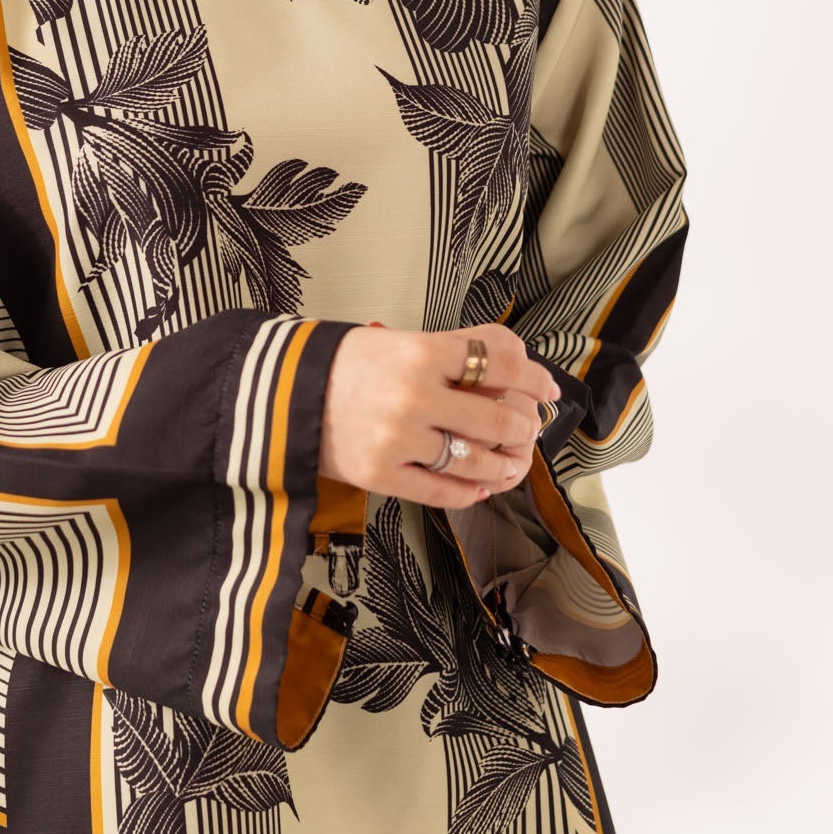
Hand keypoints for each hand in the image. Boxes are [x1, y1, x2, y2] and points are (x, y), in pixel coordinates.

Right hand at [318, 321, 559, 510]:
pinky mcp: (383, 476)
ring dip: (502, 465)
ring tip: (510, 464)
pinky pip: (442, 491)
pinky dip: (469, 492)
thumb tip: (517, 362)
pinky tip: (479, 487)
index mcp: (420, 353)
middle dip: (521, 427)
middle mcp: (413, 397)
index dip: (532, 376)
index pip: (498, 361)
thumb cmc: (348, 363)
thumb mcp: (402, 341)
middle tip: (526, 429)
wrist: (286, 395)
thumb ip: (456, 348)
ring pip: (474, 460)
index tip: (546, 388)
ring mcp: (399, 440)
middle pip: (496, 418)